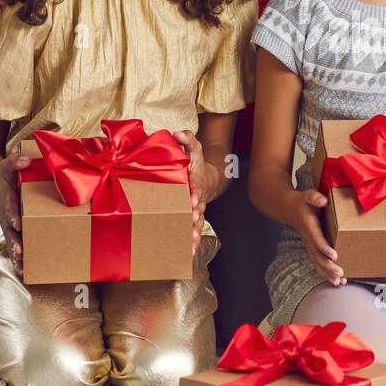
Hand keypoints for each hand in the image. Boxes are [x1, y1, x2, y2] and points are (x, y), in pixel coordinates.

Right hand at [0, 146, 31, 273]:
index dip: (13, 214)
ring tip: (22, 268)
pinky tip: (24, 272)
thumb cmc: (4, 179)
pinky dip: (18, 259)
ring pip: (12, 242)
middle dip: (15, 240)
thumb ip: (14, 163)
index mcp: (6, 200)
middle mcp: (6, 216)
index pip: (10, 207)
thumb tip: (25, 159)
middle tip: (20, 251)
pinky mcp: (12, 232)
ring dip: (16, 255)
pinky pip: (15, 246)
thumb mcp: (6, 168)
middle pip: (10, 230)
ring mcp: (8, 226)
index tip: (17, 222)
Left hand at [173, 129, 216, 255]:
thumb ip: (187, 138)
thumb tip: (177, 133)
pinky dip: (194, 240)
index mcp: (196, 178)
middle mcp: (199, 195)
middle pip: (199, 206)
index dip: (195, 190)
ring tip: (191, 242)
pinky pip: (195, 229)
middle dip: (196, 215)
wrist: (208, 177)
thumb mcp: (194, 147)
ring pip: (198, 221)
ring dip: (195, 231)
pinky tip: (190, 252)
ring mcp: (198, 207)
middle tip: (192, 222)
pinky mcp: (195, 216)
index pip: (196, 184)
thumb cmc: (196, 162)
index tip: (193, 197)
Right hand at [291, 188, 342, 283]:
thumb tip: (322, 201)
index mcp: (309, 226)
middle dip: (328, 266)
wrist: (288, 209)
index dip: (325, 248)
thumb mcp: (307, 195)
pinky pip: (318, 263)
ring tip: (339, 282)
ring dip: (328, 273)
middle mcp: (308, 239)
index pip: (317, 239)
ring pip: (317, 263)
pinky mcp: (311, 249)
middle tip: (340, 274)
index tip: (334, 256)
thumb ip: (314, 197)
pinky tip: (337, 281)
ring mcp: (309, 245)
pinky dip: (326, 273)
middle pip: (317, 256)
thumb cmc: (302, 201)